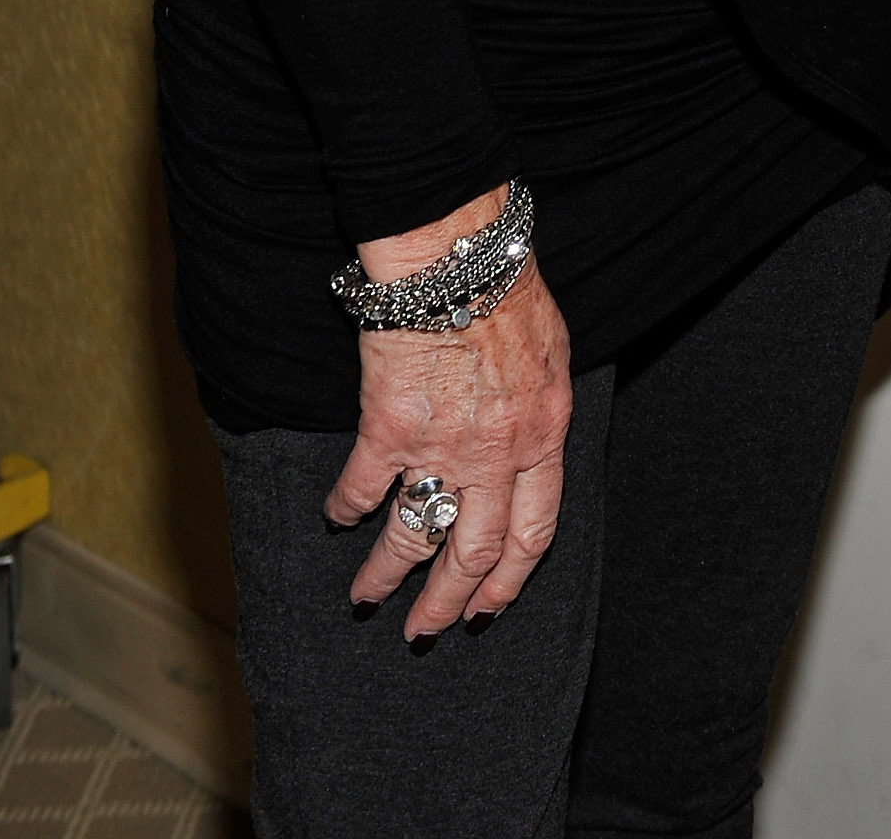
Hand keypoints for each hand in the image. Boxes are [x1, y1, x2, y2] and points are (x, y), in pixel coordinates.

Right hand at [324, 189, 573, 636]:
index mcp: (543, 437)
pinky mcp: (388, 430)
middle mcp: (496, 456)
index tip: (486, 611)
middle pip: (472, 555)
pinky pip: (361, 489)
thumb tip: (532, 443)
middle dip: (446, 604)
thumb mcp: (554, 356)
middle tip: (424, 631)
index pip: (533, 535)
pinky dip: (345, 510)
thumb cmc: (510, 291)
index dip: (507, 582)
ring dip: (386, 576)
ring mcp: (441, 447)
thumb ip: (541, 411)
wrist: (458, 258)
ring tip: (366, 599)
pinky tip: (337, 518)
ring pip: (412, 537)